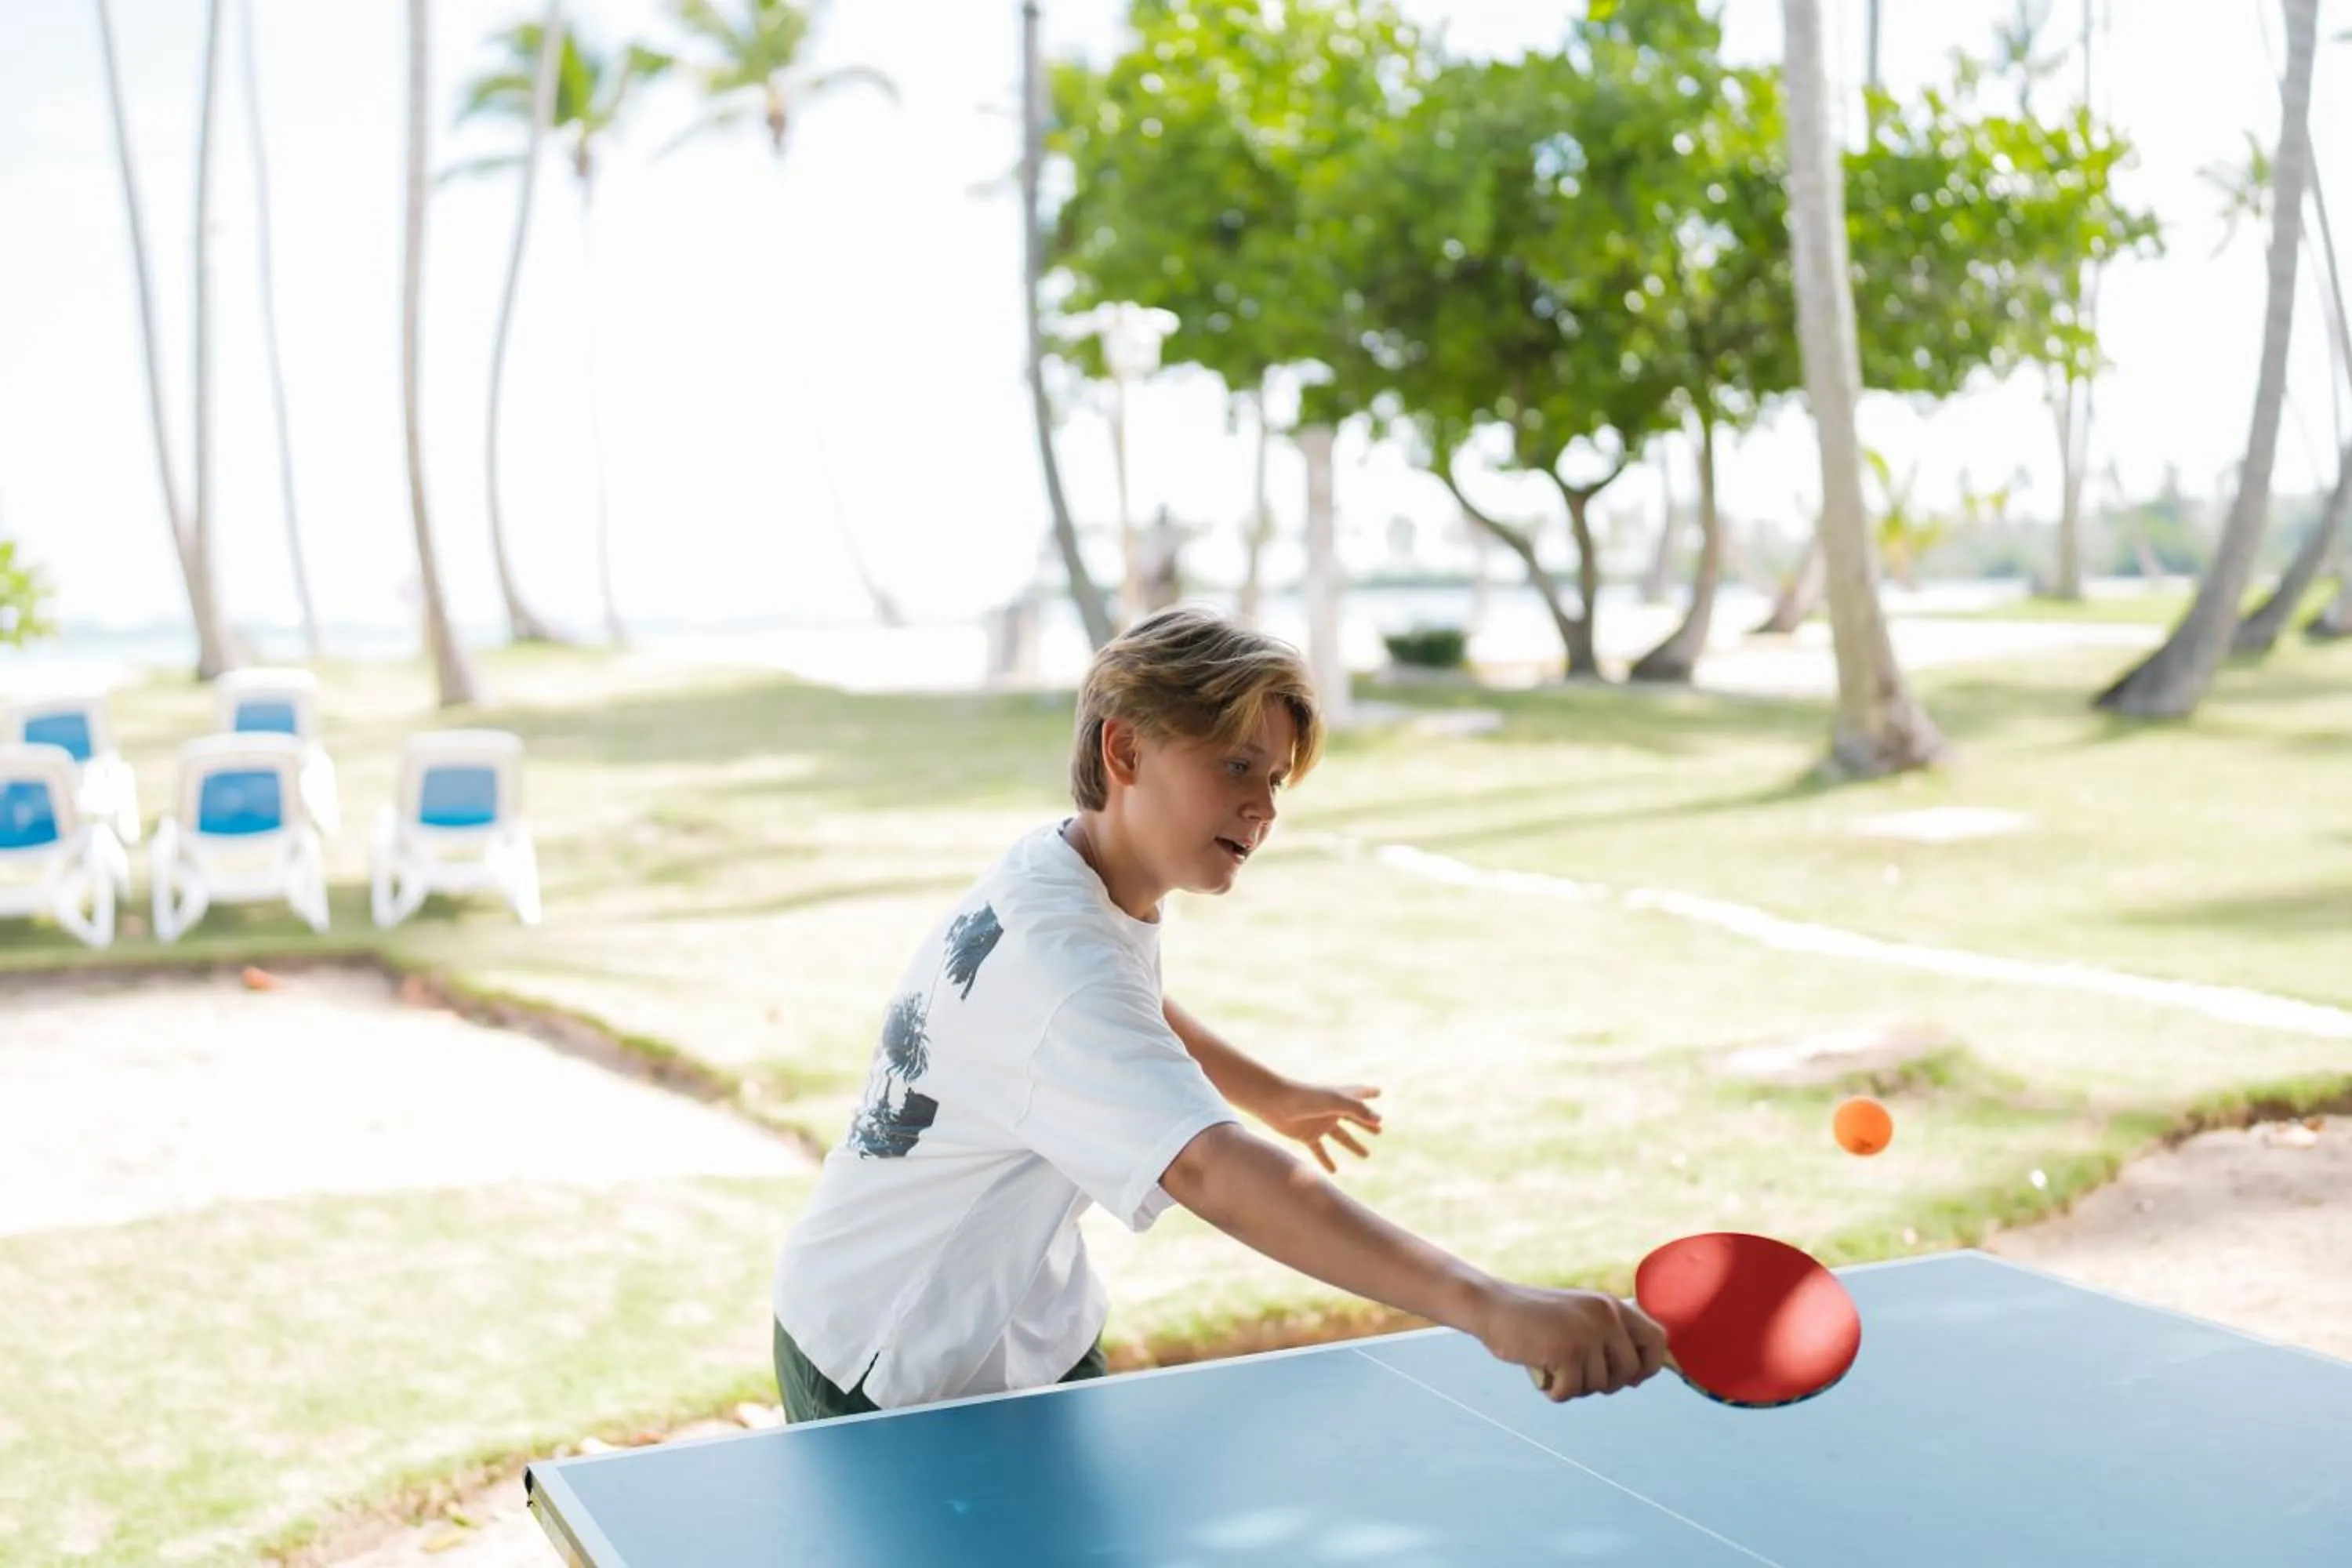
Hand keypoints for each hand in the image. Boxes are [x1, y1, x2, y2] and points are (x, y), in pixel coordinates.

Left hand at [1260, 1080, 1381, 1173]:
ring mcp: (1319, 1124)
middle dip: (1365, 1124)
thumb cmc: (1305, 1097)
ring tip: (1366, 1155)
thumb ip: (1357, 1110)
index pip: (1357, 1094)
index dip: (1368, 1093)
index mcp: (1338, 1097)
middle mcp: (1330, 1111)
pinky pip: (1320, 1150)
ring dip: (1353, 1146)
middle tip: (1379, 1131)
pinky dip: (1326, 1160)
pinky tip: (1334, 1172)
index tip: (1378, 1091)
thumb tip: (1379, 1120)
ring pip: (1341, 1137)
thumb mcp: (1335, 1102)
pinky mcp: (1307, 1136)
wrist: (1275, 1102)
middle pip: (1353, 1119)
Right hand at [1470, 1282, 1669, 1401]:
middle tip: (1578, 1374)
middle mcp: (1606, 1316)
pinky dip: (1555, 1392)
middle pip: (1630, 1372)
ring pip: (1599, 1386)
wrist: (1492, 1306)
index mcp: (1611, 1305)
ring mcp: (1587, 1332)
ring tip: (1553, 1366)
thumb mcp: (1578, 1317)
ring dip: (1574, 1386)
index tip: (1629, 1377)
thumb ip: (1607, 1336)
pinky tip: (1542, 1374)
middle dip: (1606, 1383)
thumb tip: (1640, 1374)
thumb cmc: (1533, 1319)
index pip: (1658, 1340)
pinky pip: (1572, 1392)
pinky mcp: (1567, 1351)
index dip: (1648, 1366)